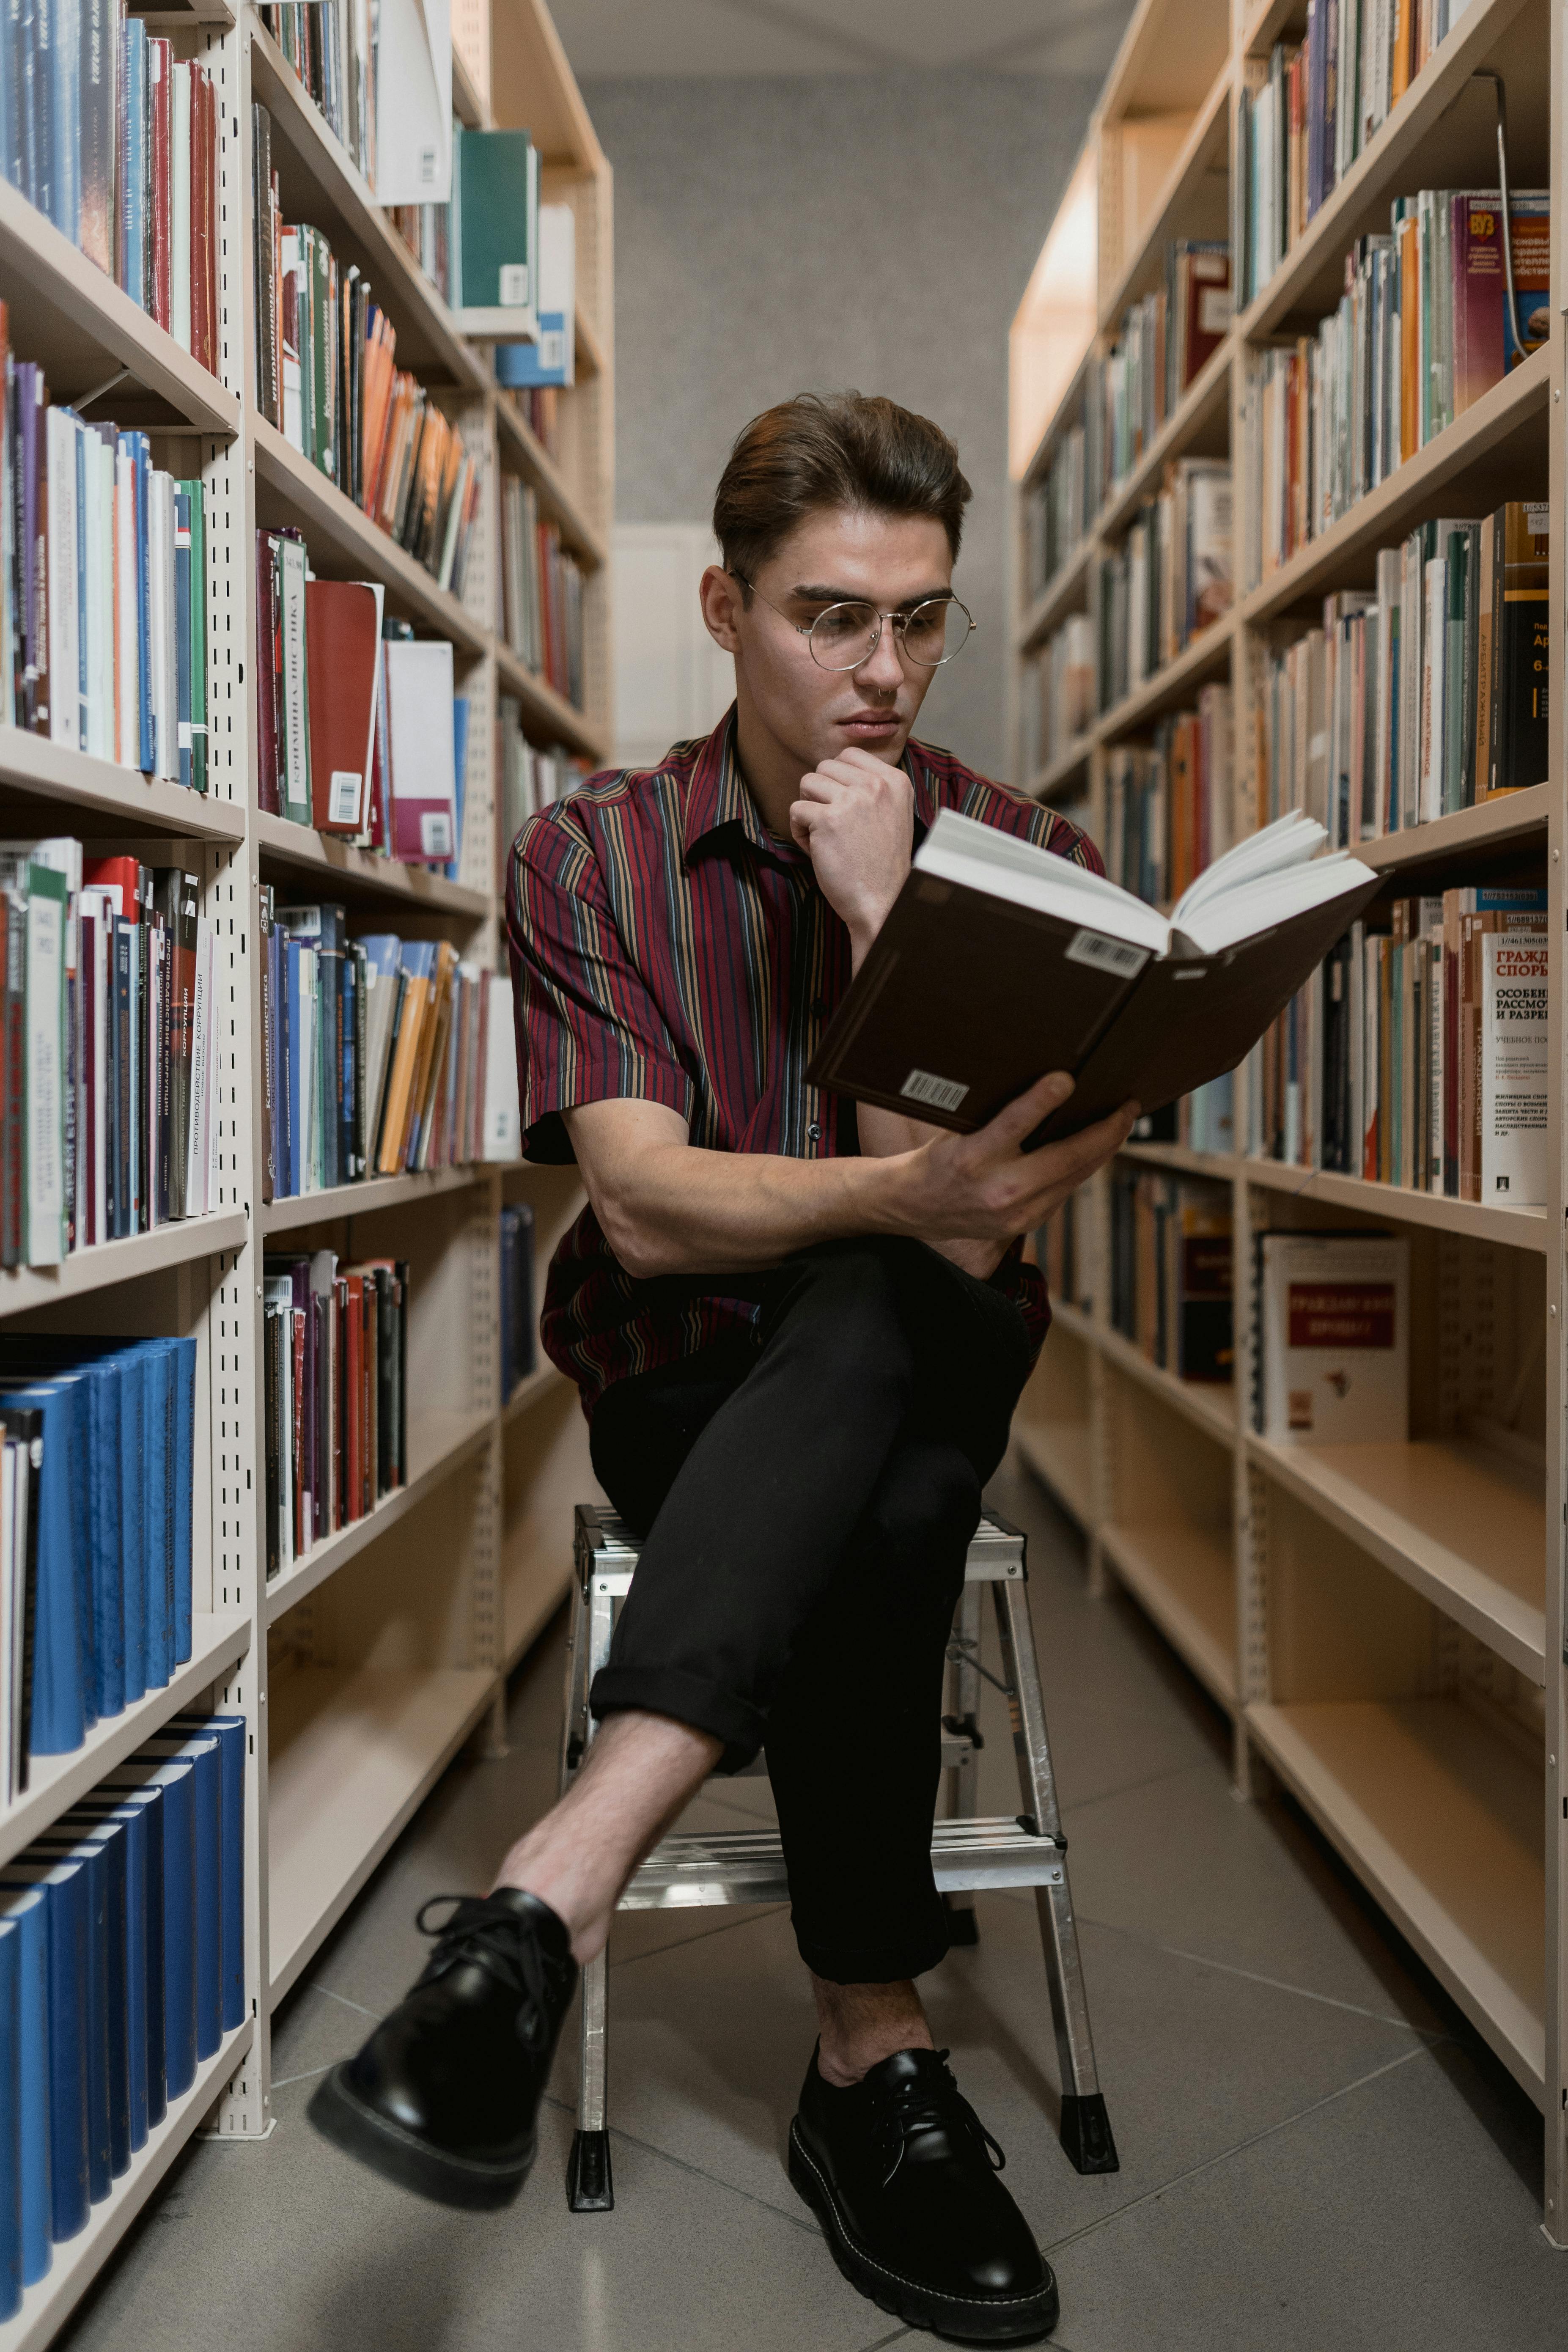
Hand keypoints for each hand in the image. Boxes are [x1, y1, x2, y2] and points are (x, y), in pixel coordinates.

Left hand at [789, 747, 912, 961]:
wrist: (883, 902)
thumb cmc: (882, 864)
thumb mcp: (892, 813)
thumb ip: (871, 787)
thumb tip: (836, 767)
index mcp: (895, 781)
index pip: (850, 755)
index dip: (838, 780)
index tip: (846, 809)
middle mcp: (876, 785)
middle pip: (825, 766)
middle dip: (821, 794)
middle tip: (833, 824)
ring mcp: (853, 800)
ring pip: (807, 783)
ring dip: (809, 809)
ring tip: (824, 836)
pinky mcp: (828, 819)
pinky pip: (796, 810)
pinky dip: (799, 831)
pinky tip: (817, 850)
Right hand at [892, 1072, 1138, 1243]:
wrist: (915, 1208)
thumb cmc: (938, 1158)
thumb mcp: (955, 1129)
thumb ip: (995, 1113)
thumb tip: (1044, 1084)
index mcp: (973, 1157)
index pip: (1014, 1123)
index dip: (1043, 1099)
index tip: (1067, 1078)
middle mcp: (998, 1188)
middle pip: (1066, 1156)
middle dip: (1105, 1130)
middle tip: (1127, 1106)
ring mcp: (1017, 1212)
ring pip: (1076, 1174)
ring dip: (1104, 1148)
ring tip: (1121, 1122)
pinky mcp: (1027, 1223)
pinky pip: (1066, 1189)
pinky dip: (1084, 1166)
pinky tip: (1096, 1149)